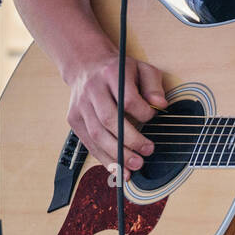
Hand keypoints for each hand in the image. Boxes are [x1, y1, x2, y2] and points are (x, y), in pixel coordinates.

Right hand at [64, 51, 167, 177]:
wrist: (86, 66)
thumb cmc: (118, 70)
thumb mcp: (141, 69)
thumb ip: (153, 85)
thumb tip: (160, 104)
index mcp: (111, 74)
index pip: (127, 98)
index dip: (142, 112)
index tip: (152, 117)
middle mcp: (92, 90)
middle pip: (109, 120)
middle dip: (129, 141)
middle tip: (146, 153)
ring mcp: (80, 106)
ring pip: (97, 134)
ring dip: (116, 154)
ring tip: (133, 167)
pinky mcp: (74, 119)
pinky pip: (88, 142)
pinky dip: (103, 158)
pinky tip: (117, 169)